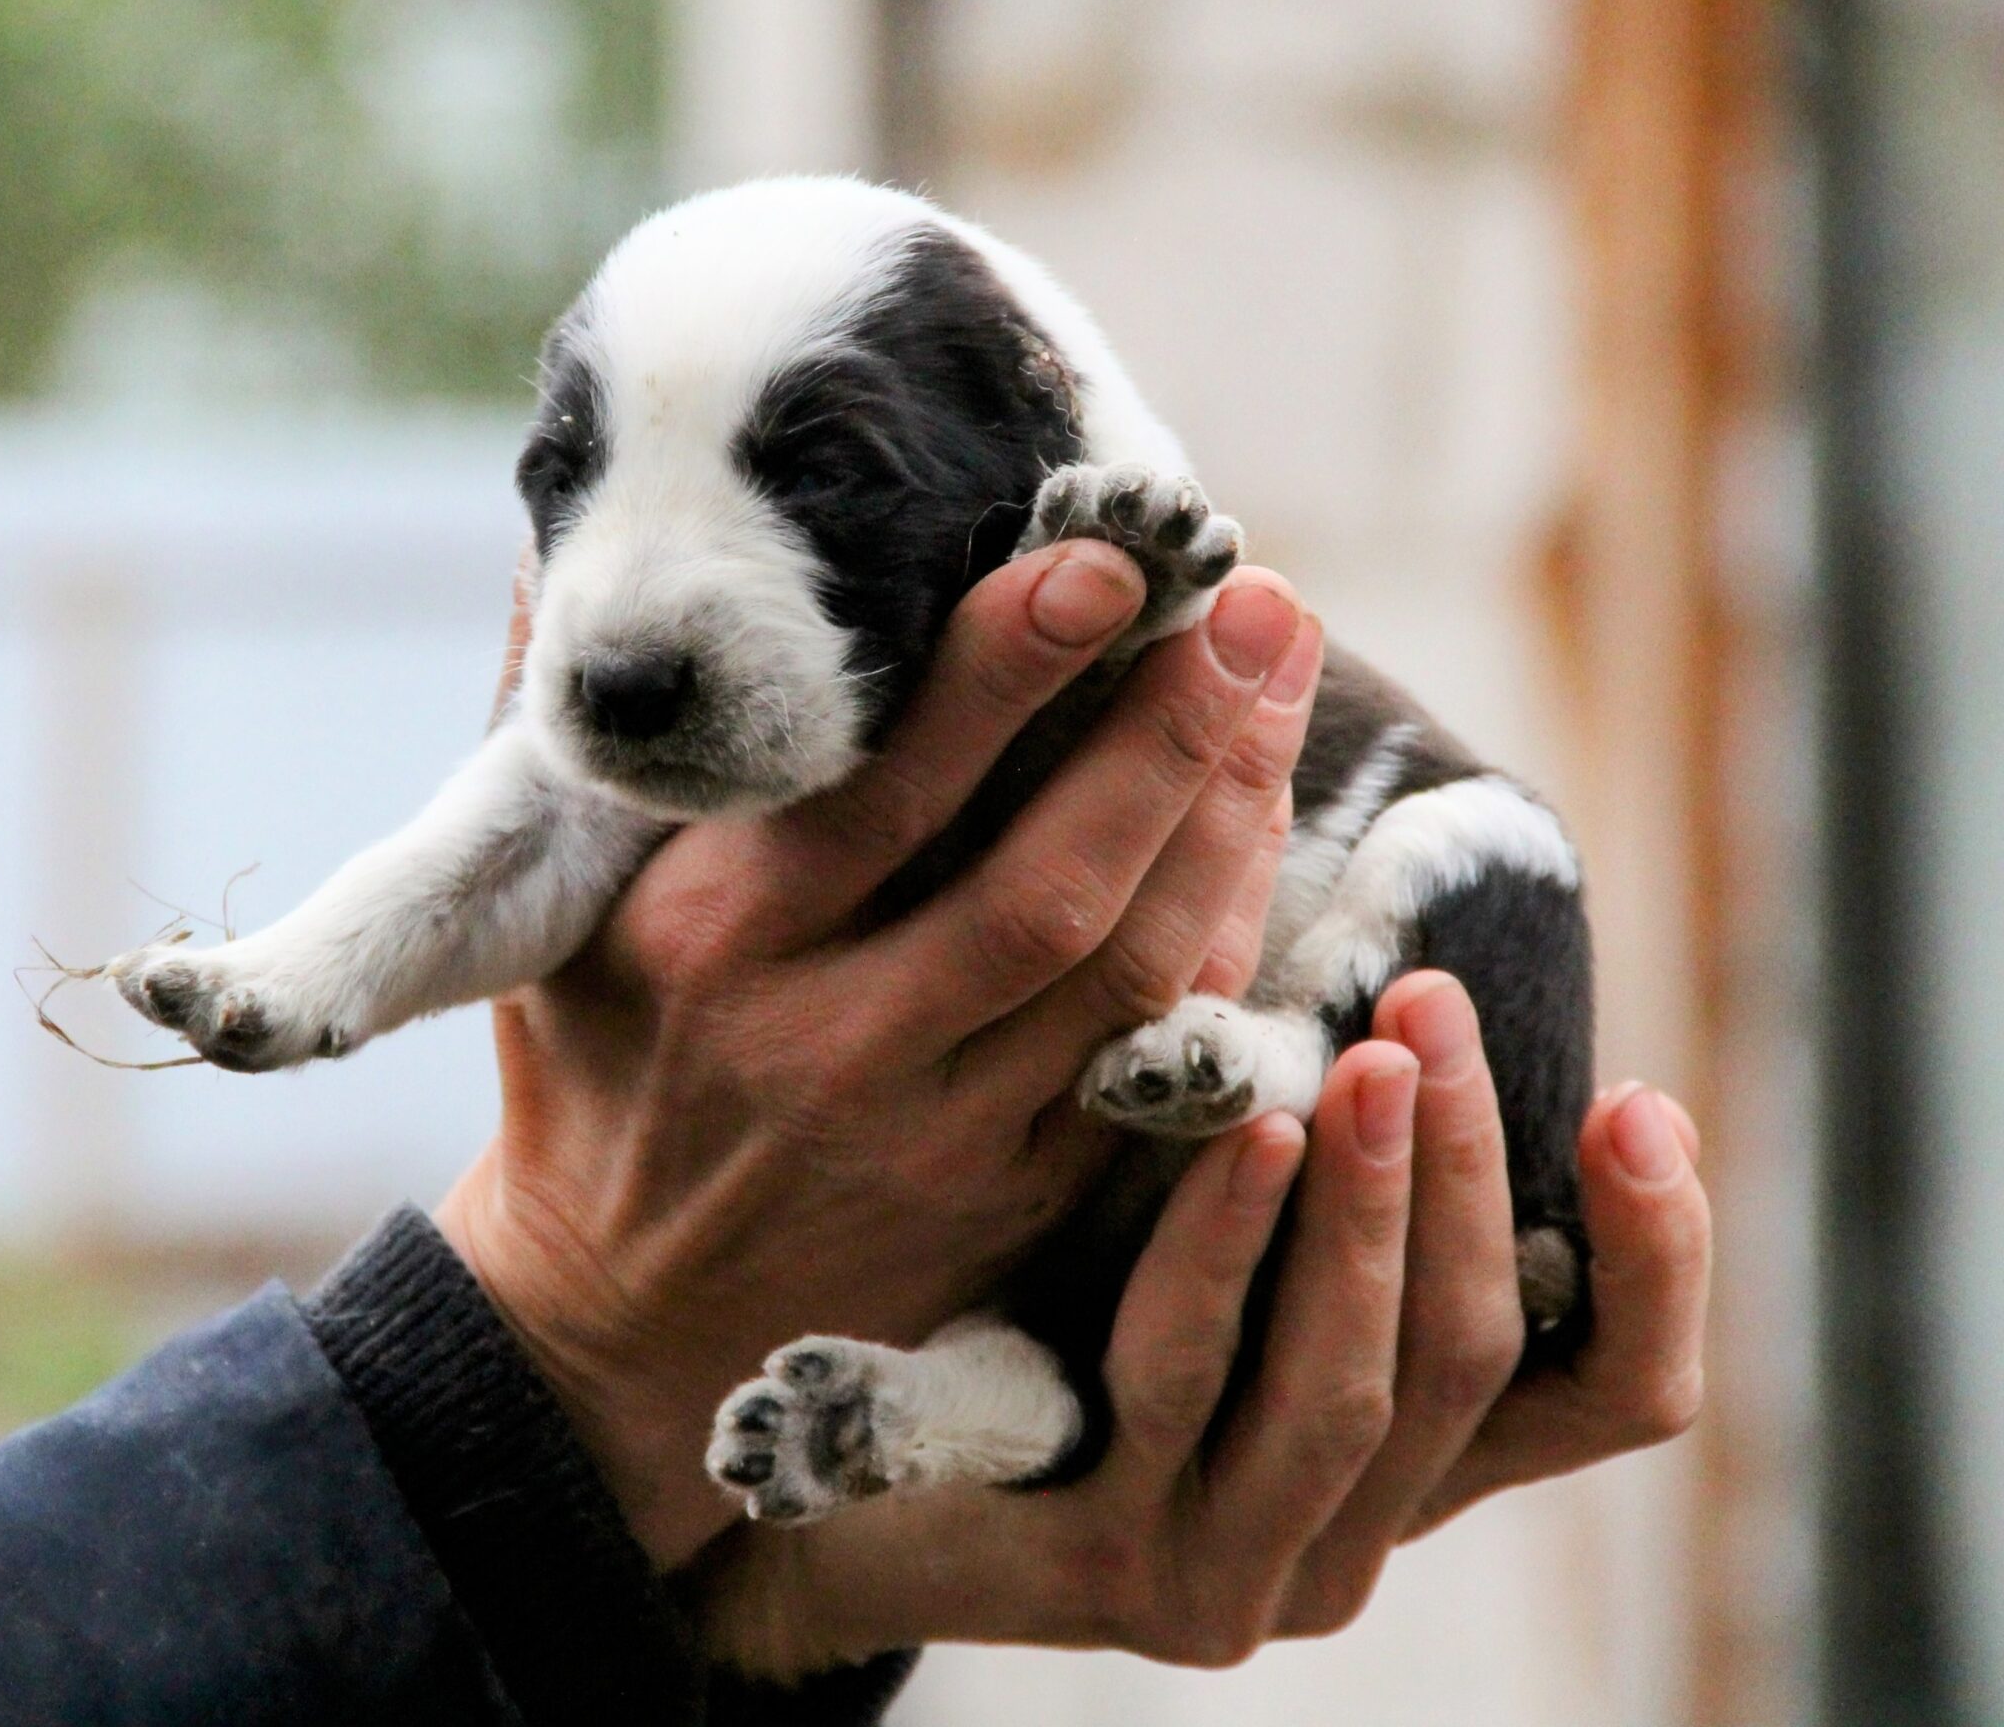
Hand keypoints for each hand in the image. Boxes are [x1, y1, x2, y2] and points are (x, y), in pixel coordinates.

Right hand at [437, 543, 1324, 1568]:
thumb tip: (567, 542)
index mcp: (709, 950)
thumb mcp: (543, 918)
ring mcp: (937, 1138)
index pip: (879, 794)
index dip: (1002, 672)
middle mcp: (830, 1048)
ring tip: (1278, 677)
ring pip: (1125, 973)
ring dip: (1224, 819)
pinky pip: (1148, 1062)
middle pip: (1044, 884)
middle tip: (1254, 600)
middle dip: (1166, 733)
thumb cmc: (591, 1080)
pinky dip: (1221, 937)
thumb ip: (578, 737)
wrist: (619, 1332)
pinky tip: (1259, 826)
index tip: (1099, 559)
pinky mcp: (1014, 1200)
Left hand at [690, 972, 1709, 1674]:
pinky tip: (1256, 1130)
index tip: (1640, 1101)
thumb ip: (1347, 1161)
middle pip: (1474, 1357)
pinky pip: (1188, 1376)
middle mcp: (1355, 1537)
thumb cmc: (1073, 1310)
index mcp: (1416, 1462)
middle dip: (1472, 1165)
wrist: (878, 1474)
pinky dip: (1231, 1244)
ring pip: (1355, 1386)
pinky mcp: (1114, 1561)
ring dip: (1382, 1204)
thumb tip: (1418, 967)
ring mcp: (1239, 1570)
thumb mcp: (1238, 1235)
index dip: (1658, 1258)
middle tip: (1435, 1007)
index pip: (1616, 1397)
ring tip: (1387, 1052)